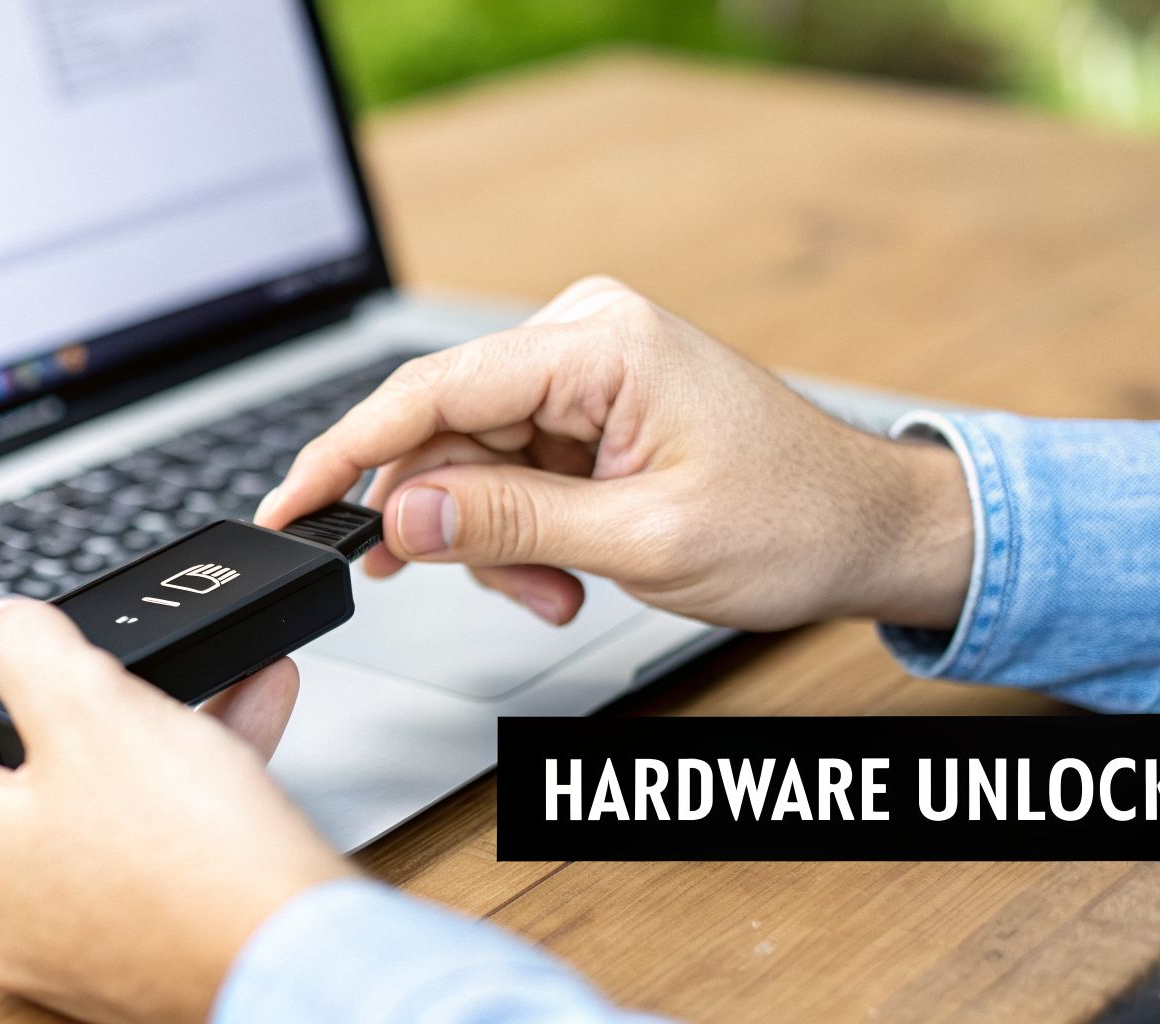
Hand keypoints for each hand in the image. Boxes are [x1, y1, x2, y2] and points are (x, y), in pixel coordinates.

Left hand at [0, 598, 354, 1023]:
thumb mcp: (90, 700)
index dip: (44, 705)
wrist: (286, 953)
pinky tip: (242, 775)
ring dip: (168, 765)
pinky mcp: (135, 966)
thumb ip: (22, 649)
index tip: (95, 691)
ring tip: (231, 718)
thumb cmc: (188, 849)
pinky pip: (152, 872)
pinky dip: (190, 823)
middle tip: (169, 703)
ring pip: (112, 825)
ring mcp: (69, 950)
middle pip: (55, 786)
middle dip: (124, 731)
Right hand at [258, 277, 972, 631]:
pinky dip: (521, 528)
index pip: (432, 390)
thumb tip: (407, 514)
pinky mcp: (590, 400)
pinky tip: (564, 570)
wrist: (869, 528)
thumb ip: (511, 525)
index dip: (347, 453)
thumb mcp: (642, 541)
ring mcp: (587, 365)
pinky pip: (511, 464)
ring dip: (494, 538)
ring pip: (472, 457)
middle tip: (484, 590)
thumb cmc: (793, 521)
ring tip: (555, 591)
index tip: (290, 505)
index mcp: (600, 343)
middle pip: (446, 430)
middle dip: (452, 523)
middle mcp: (584, 334)